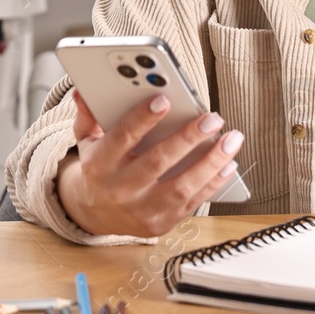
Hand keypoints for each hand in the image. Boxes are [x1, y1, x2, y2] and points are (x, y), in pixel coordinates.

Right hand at [55, 91, 243, 237]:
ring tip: (231, 139)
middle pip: (158, 162)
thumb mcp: (87, 140)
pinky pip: (192, 203)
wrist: (94, 213)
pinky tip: (229, 163)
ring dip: (211, 161)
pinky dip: (214, 182)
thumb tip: (83, 90)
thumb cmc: (98, 168)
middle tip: (212, 118)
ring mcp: (142, 210)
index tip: (165, 99)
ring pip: (181, 186)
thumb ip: (89, 115)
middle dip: (188, 138)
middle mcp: (120, 189)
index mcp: (99, 164)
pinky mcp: (161, 223)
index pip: (122, 138)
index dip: (143, 118)